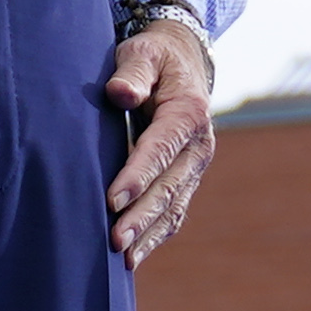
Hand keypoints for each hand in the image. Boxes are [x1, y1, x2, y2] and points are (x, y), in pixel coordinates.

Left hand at [101, 18, 215, 265]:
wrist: (182, 63)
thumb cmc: (153, 57)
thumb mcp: (142, 53)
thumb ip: (132, 72)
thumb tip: (120, 92)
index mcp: (187, 113)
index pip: (159, 149)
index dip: (136, 177)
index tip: (112, 201)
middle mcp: (198, 145)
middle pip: (168, 187)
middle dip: (141, 216)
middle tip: (114, 240)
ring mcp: (195, 166)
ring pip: (174, 207)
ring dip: (149, 234)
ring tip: (122, 258)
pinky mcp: (186, 179)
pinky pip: (174, 212)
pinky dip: (155, 236)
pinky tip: (133, 257)